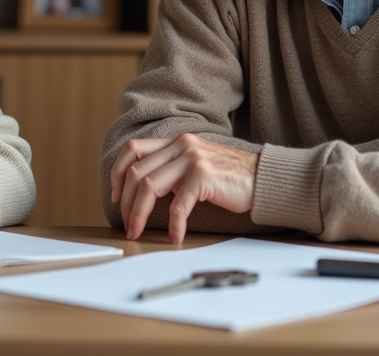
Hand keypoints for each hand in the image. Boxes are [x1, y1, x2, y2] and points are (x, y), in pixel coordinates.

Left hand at [110, 133, 258, 244]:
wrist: (263, 178)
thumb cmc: (231, 177)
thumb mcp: (196, 164)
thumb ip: (173, 169)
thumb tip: (146, 191)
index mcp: (176, 141)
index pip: (133, 149)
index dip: (117, 173)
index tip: (115, 196)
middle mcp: (181, 145)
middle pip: (136, 172)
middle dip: (125, 202)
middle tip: (127, 224)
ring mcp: (192, 159)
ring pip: (149, 186)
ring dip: (138, 213)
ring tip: (138, 231)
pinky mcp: (204, 176)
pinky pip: (177, 204)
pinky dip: (172, 224)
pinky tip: (174, 237)